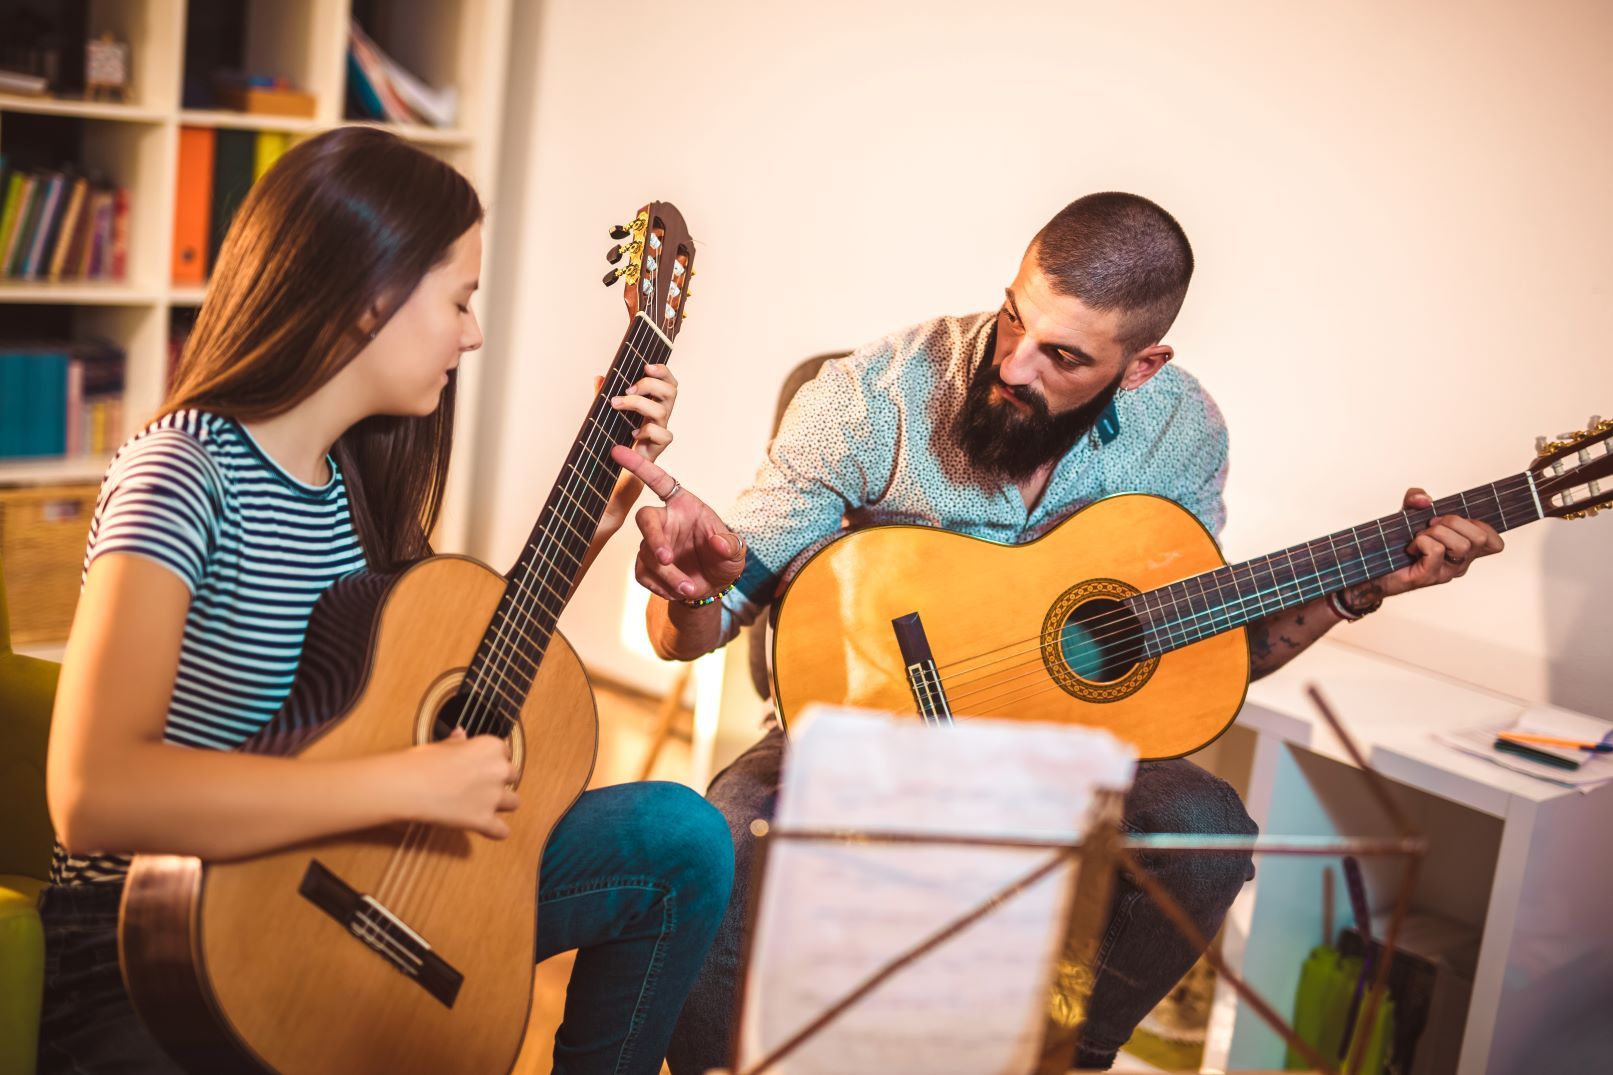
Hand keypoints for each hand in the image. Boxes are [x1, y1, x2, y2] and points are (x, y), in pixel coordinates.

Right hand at [404, 728, 518, 838]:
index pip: (504, 753)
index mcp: (491, 746)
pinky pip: (502, 831)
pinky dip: (494, 831)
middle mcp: (499, 769)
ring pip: (514, 803)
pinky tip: (484, 829)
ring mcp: (493, 796)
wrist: (408, 785)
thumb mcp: (441, 745)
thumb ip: (458, 742)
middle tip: (477, 786)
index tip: (478, 767)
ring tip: (482, 806)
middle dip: (498, 782)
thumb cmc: (421, 762)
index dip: (490, 761)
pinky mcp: (484, 820)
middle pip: (512, 777)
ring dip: (501, 805)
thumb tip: (461, 734)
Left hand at [604, 362, 677, 462]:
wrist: (620, 464)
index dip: (662, 371)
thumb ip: (604, 394)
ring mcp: (662, 428)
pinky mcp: (660, 445)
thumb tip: (599, 378)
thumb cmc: (618, 434)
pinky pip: (662, 434)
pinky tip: (633, 433)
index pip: (668, 381)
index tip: (646, 366)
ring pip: (661, 410)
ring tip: (617, 405)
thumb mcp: (608, 411)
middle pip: (670, 390)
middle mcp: (661, 412)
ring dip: (638, 404)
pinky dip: (647, 431)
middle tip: (627, 390)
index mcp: (654, 400)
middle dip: (648, 385)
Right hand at [610, 445, 746, 603]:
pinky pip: (643, 574)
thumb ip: (730, 545)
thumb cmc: (723, 557)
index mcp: (683, 505)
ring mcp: (652, 543)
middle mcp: (664, 521)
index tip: (618, 451)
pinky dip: (661, 586)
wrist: (714, 586)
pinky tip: (678, 591)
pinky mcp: (646, 566)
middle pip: (644, 519)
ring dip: (668, 575)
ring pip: (647, 555)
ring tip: (690, 588)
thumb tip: (719, 542)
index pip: (658, 480)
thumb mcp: (735, 552)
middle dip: (654, 539)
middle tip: (667, 559)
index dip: (638, 465)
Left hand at [1375, 486, 1504, 598]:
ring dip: (1435, 533)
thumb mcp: (1408, 512)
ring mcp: (1447, 572)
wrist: (1373, 566)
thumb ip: (1416, 498)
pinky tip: (1411, 548)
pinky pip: (1436, 550)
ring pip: (1460, 544)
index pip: (1495, 543)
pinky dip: (1421, 542)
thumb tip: (1426, 500)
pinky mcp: (1430, 577)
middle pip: (1480, 537)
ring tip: (1419, 537)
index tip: (1460, 520)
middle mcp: (1461, 563)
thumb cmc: (1397, 541)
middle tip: (1432, 525)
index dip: (1484, 527)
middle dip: (1454, 522)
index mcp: (1465, 550)